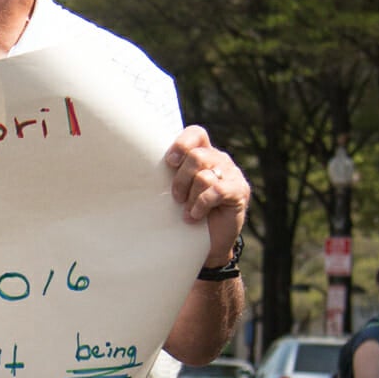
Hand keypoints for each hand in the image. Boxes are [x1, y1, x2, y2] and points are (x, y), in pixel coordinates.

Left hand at [165, 128, 249, 261]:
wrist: (208, 244)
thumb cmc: (187, 213)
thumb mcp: (176, 190)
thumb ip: (169, 174)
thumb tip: (138, 162)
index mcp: (204, 154)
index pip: (196, 134)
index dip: (182, 144)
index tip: (170, 162)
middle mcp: (220, 160)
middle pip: (196, 156)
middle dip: (181, 179)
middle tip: (176, 198)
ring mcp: (232, 175)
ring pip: (204, 176)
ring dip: (190, 197)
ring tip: (187, 211)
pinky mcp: (239, 191)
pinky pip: (216, 191)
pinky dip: (201, 205)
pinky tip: (196, 216)